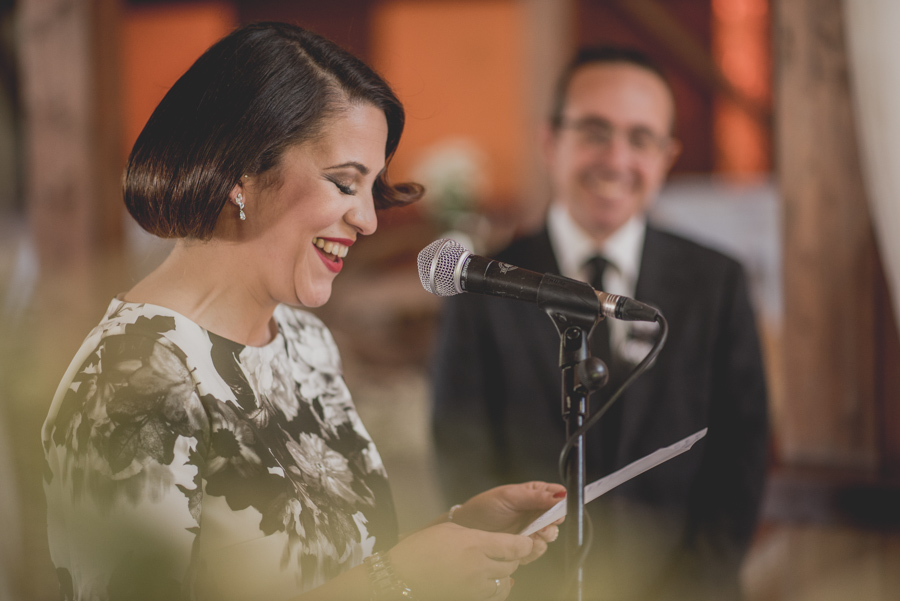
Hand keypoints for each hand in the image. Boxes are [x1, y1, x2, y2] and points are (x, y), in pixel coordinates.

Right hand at [389, 522, 532, 600]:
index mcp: (475, 544)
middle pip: (511, 565)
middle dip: (513, 558)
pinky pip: (492, 596)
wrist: (401, 575)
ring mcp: (474, 587)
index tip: (528, 541)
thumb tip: (494, 541)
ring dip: (505, 575)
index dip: (526, 544)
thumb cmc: (421, 548)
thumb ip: (476, 535)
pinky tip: (490, 583)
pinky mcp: (468, 599)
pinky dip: (496, 589)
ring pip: (505, 583)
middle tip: (508, 551)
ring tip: (496, 567)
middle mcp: (479, 567)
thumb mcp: (450, 530)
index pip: (514, 547)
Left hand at [450, 481, 565, 563]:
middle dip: (552, 525)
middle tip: (542, 527)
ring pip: (549, 536)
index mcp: (535, 495)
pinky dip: (534, 550)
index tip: (556, 512)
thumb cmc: (486, 506)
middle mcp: (536, 512)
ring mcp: (531, 530)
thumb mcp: (510, 496)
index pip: (558, 498)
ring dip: (543, 538)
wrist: (468, 526)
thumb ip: (536, 496)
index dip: (560, 505)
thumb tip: (561, 494)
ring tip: (532, 537)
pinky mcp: (524, 546)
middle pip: (556, 519)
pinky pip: (537, 550)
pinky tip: (525, 546)